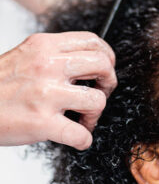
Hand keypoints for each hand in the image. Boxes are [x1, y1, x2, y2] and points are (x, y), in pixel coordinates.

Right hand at [0, 31, 116, 149]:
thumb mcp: (25, 57)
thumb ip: (54, 56)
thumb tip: (88, 64)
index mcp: (44, 46)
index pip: (93, 42)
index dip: (107, 58)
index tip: (105, 71)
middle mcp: (47, 65)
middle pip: (102, 66)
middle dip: (109, 83)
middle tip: (99, 94)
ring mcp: (45, 94)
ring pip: (97, 100)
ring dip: (95, 115)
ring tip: (82, 120)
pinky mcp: (42, 122)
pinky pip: (80, 134)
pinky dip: (83, 140)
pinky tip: (76, 139)